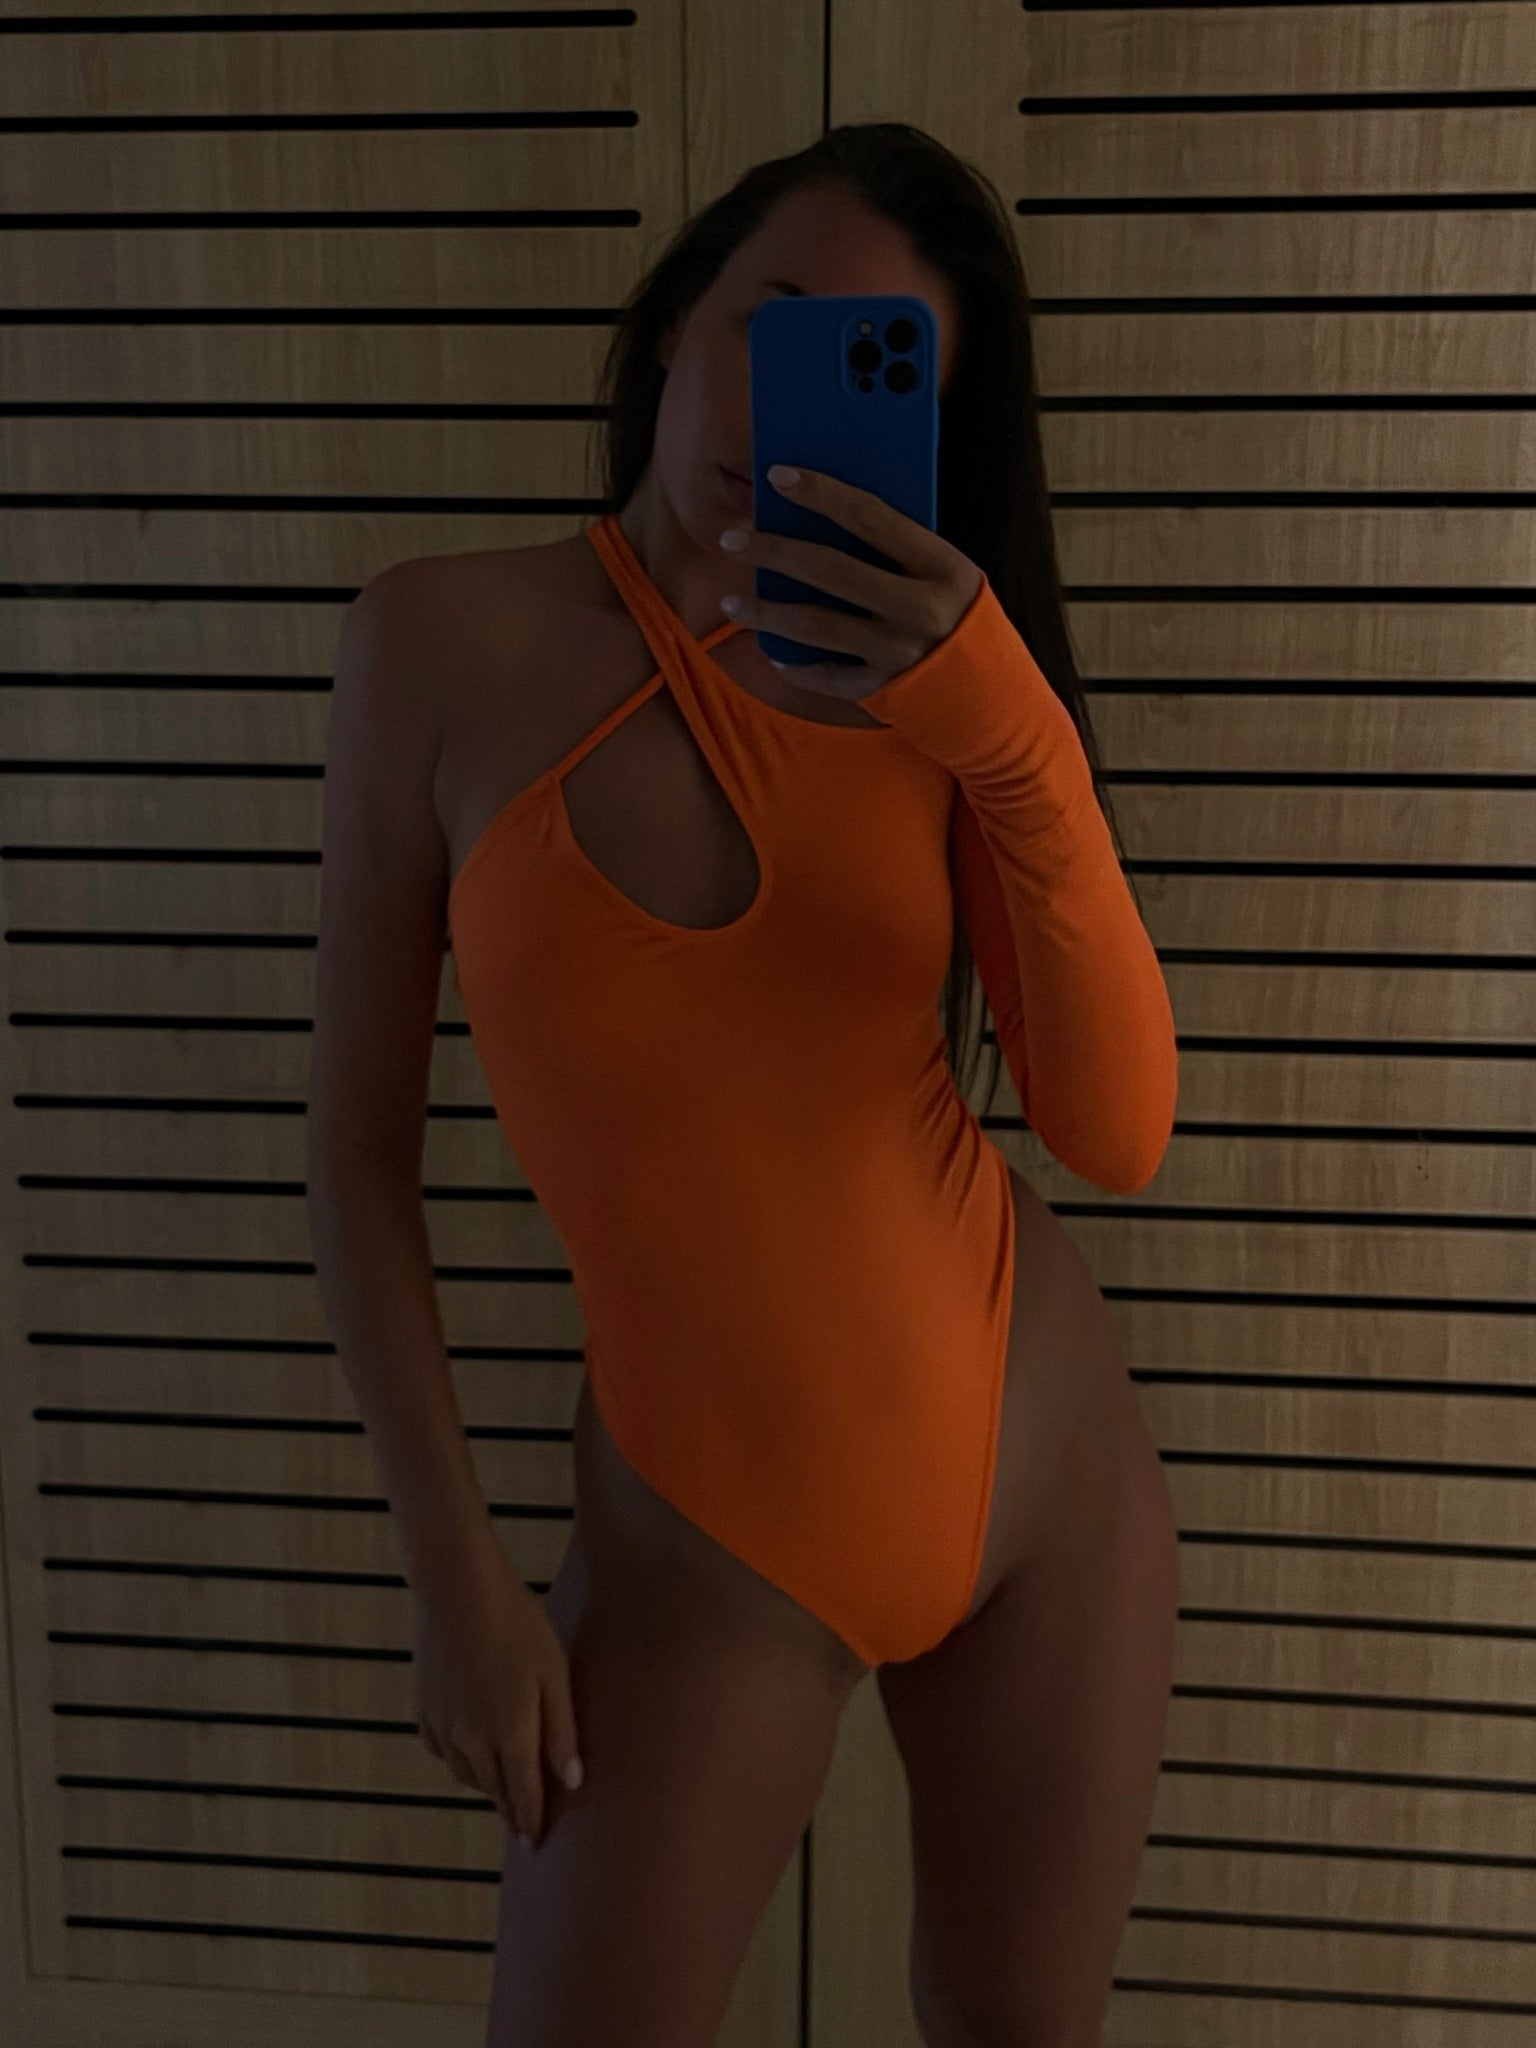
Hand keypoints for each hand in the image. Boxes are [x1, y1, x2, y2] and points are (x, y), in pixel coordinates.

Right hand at [412, 1539, 583, 1849]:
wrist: (457, 1590)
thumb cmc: (517, 1624)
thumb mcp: (554, 1673)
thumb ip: (562, 1731)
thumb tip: (572, 1782)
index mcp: (510, 1735)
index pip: (525, 1795)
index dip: (532, 1820)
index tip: (536, 1843)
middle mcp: (472, 1743)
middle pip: (495, 1790)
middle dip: (511, 1807)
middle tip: (522, 1822)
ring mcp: (443, 1729)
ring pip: (468, 1776)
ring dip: (487, 1786)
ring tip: (501, 1789)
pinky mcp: (423, 1712)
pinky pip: (445, 1754)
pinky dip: (461, 1762)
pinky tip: (470, 1754)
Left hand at [718, 465, 983, 698]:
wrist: (995, 699)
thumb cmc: (964, 619)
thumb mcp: (949, 573)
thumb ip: (900, 549)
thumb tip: (823, 516)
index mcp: (943, 566)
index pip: (872, 517)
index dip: (822, 493)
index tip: (777, 476)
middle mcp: (921, 610)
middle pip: (830, 570)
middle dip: (773, 551)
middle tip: (731, 539)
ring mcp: (899, 654)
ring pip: (814, 626)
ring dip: (765, 613)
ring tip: (730, 600)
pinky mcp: (884, 690)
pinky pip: (825, 675)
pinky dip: (794, 663)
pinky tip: (771, 650)